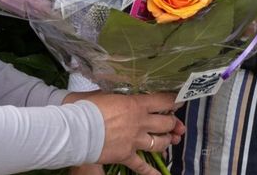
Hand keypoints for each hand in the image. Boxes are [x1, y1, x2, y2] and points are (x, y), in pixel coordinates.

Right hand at [67, 91, 184, 174]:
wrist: (78, 129)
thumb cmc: (88, 106)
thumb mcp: (106, 92)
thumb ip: (119, 94)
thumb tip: (123, 90)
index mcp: (137, 105)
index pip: (163, 101)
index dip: (174, 100)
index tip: (179, 100)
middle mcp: (141, 123)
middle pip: (166, 123)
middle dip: (173, 123)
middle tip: (174, 123)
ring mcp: (135, 141)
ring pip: (159, 143)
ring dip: (166, 141)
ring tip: (169, 140)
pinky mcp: (127, 156)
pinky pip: (143, 166)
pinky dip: (152, 172)